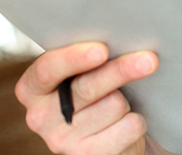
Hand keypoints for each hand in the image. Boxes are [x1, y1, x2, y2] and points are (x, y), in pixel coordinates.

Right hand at [15, 41, 158, 154]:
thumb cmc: (93, 91)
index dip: (73, 58)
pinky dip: (135, 120)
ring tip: (119, 102)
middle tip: (149, 60)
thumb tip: (125, 39)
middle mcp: (41, 118)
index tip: (101, 49)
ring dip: (127, 99)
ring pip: (114, 105)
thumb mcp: (81, 72)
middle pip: (87, 88)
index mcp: (33, 89)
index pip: (46, 71)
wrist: (104, 136)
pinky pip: (129, 126)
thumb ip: (89, 56)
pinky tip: (125, 121)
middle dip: (120, 71)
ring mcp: (64, 142)